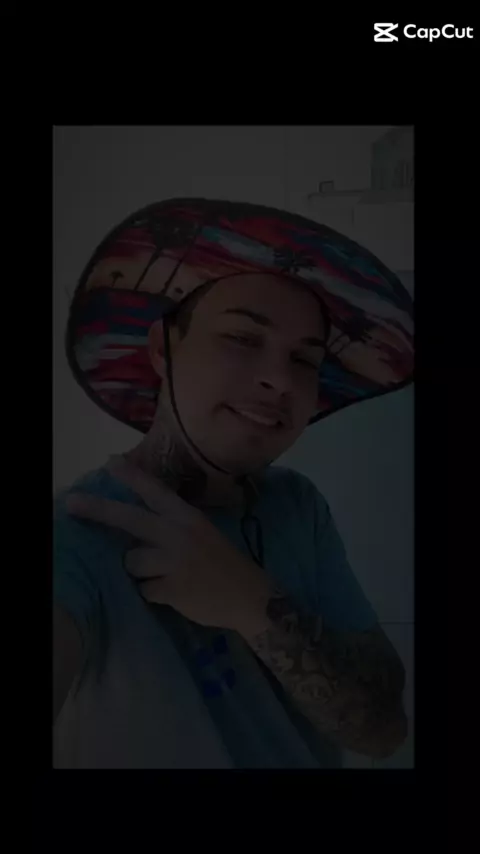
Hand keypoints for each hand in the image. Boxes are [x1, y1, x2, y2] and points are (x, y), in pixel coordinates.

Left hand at [65, 457, 273, 638]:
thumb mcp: (203, 533)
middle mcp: (179, 534)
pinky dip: (154, 593)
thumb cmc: (225, 563)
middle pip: (129, 519)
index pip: (155, 491)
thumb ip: (172, 526)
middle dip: (97, 510)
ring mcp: (175, 561)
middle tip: (71, 503)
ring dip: (141, 571)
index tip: (109, 462)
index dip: (132, 476)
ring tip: (165, 575)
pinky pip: (143, 589)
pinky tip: (175, 593)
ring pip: (131, 561)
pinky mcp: (172, 588)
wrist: (251, 596)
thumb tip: (133, 525)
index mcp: (188, 517)